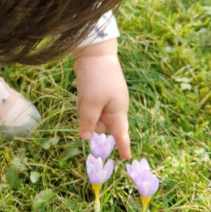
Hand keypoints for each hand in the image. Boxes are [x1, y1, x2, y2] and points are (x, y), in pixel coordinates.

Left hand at [73, 38, 130, 158]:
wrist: (95, 53)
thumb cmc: (97, 79)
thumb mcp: (91, 103)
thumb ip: (88, 122)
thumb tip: (86, 138)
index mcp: (118, 111)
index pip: (121, 134)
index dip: (123, 146)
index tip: (127, 158)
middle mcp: (114, 107)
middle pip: (100, 126)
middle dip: (91, 120)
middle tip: (88, 103)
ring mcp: (106, 100)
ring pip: (92, 115)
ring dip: (85, 108)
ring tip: (86, 92)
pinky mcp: (98, 93)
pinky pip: (88, 105)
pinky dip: (84, 100)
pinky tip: (84, 88)